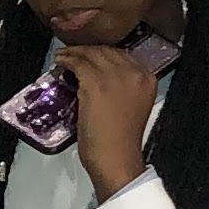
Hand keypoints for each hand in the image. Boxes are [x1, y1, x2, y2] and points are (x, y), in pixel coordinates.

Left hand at [59, 41, 164, 202]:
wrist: (116, 158)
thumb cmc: (120, 141)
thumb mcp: (132, 106)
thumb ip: (124, 88)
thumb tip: (101, 77)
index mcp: (148, 79)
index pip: (124, 56)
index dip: (105, 53)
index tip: (91, 54)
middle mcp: (135, 73)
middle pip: (108, 51)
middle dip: (89, 50)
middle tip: (74, 52)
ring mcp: (115, 77)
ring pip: (92, 54)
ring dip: (75, 52)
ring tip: (64, 55)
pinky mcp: (95, 83)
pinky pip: (78, 63)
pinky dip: (67, 60)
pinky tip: (60, 61)